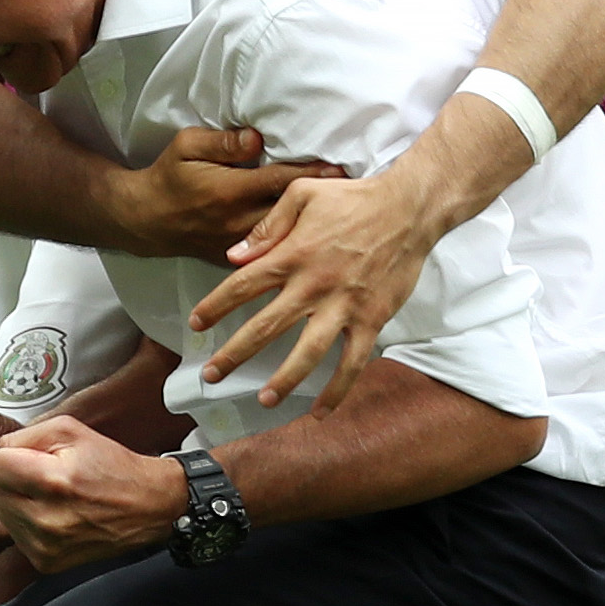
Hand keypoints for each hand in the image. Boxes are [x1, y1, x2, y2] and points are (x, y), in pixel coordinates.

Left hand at [0, 416, 189, 572]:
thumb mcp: (71, 431)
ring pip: (1, 514)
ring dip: (16, 502)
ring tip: (48, 496)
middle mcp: (46, 518)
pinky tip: (51, 514)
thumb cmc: (112, 468)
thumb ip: (26, 434)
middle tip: (41, 476)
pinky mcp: (46, 562)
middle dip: (10, 479)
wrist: (146, 507)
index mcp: (53, 481)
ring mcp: (45, 545)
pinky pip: (15, 535)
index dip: (8, 456)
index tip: (27, 458)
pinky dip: (27, 524)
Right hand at [110, 126, 342, 261]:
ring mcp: (239, 246)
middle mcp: (238, 222)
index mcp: (229, 191)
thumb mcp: (186, 146)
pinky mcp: (235, 260)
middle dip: (323, 207)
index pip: (279, 181)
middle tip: (358, 196)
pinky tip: (316, 243)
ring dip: (313, 231)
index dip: (312, 174)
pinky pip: (270, 256)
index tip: (341, 168)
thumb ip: (222, 142)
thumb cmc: (168, 177)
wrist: (145, 221)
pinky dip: (294, 248)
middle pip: (291, 214)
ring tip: (346, 222)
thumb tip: (257, 138)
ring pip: (285, 240)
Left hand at [187, 166, 437, 412]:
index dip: (215, 307)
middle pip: (265, 327)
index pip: (242, 285)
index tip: (196, 324)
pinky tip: (322, 411)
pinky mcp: (371, 319)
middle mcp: (313, 285)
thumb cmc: (354, 198)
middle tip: (211, 376)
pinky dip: (338, 389)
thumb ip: (267, 226)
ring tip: (264, 400)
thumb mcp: (303, 194)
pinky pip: (352, 362)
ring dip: (284, 381)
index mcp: (292, 254)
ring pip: (307, 353)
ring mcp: (343, 306)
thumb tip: (234, 256)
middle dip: (234, 354)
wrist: (409, 209)